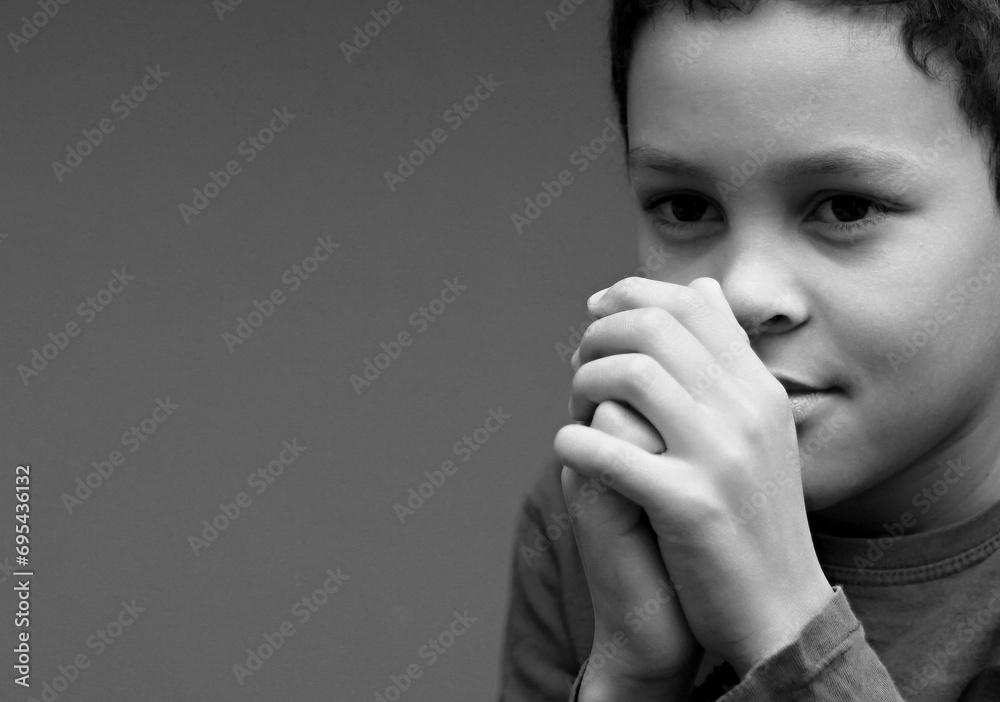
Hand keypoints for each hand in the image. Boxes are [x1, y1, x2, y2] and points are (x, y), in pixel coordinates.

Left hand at [555, 277, 833, 676]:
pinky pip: (605, 449)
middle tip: (577, 359)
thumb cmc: (753, 521)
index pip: (693, 304)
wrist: (781, 613)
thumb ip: (729, 362)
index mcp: (761, 390)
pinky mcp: (689, 504)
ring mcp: (720, 456)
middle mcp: (747, 411)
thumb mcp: (759, 430)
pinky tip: (568, 449)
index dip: (633, 295)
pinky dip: (573, 441)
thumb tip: (704, 288)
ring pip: (629, 375)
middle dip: (600, 333)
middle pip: (655, 328)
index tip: (596, 309)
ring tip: (574, 405)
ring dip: (584, 382)